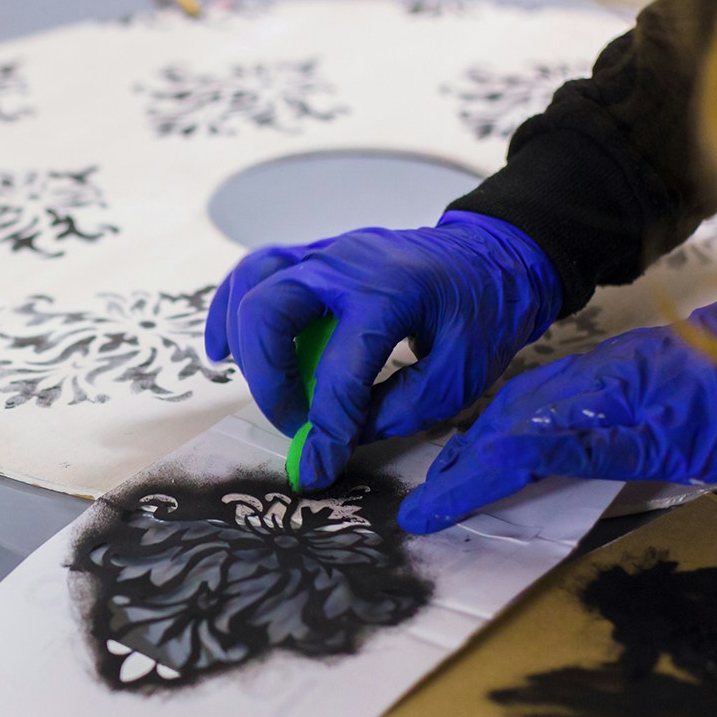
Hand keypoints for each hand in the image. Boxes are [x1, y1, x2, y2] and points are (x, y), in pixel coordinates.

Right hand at [206, 211, 562, 489]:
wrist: (492, 255)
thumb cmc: (482, 316)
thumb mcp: (456, 378)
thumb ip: (395, 411)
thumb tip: (337, 437)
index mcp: (391, 292)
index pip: (340, 368)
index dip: (327, 426)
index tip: (321, 465)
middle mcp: (345, 264)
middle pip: (268, 312)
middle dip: (270, 381)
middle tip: (294, 422)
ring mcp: (324, 252)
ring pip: (251, 285)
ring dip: (244, 343)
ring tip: (260, 389)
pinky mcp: (313, 256)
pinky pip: (252, 274)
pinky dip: (229, 312)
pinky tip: (223, 351)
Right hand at [398, 286, 716, 533]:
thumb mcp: (679, 443)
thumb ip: (593, 446)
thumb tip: (516, 452)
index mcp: (596, 399)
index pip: (508, 444)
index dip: (463, 482)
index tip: (425, 512)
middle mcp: (590, 380)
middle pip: (503, 422)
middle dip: (457, 464)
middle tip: (424, 499)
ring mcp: (605, 374)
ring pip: (521, 407)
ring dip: (478, 443)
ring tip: (452, 473)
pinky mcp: (621, 374)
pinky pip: (545, 398)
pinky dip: (511, 423)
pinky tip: (511, 437)